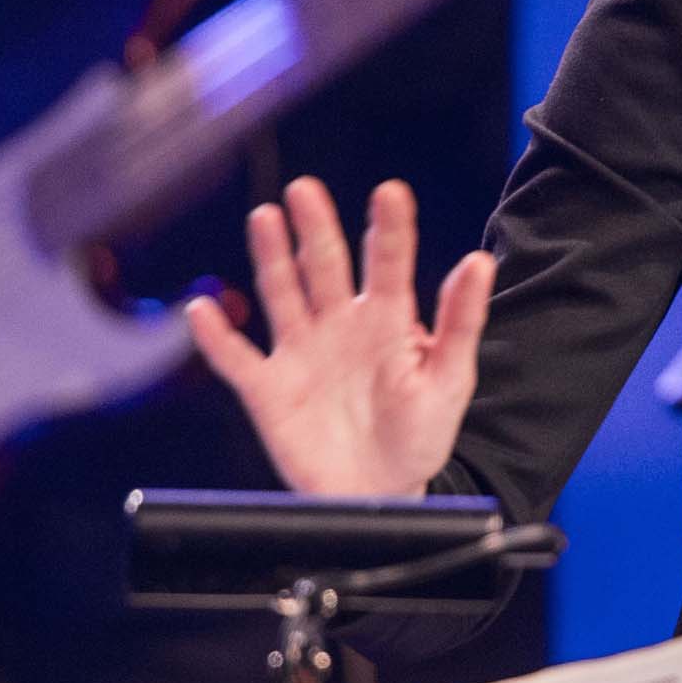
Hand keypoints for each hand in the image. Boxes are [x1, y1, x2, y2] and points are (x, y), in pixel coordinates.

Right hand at [183, 176, 494, 497]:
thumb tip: (479, 262)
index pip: (388, 262)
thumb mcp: (449, 378)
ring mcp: (301, 353)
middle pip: (324, 264)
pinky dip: (218, 338)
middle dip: (316, 228)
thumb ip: (460, 321)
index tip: (390, 193)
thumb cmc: (420, 433)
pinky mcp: (269, 389)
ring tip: (265, 217)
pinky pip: (236, 359)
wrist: (381, 492)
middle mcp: (339, 325)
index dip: (389, 228)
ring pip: (282, 294)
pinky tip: (202, 312)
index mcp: (387, 319)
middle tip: (306, 190)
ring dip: (272, 258)